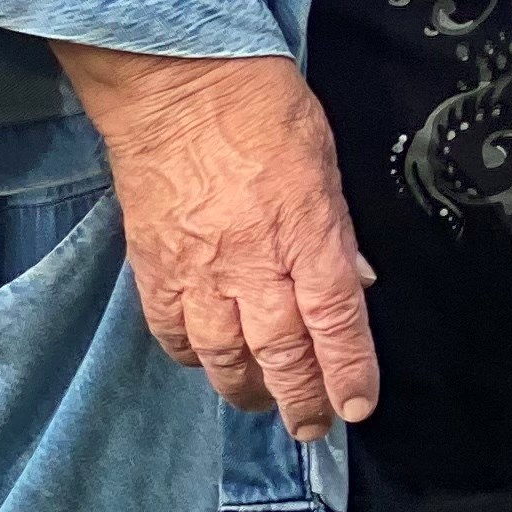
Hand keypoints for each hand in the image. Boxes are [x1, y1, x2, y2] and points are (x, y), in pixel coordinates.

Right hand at [52, 47, 376, 438]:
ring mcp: (198, 270)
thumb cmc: (261, 108)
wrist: (176, 87)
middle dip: (302, 398)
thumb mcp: (325, 159)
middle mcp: (252, 262)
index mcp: (305, 231)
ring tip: (266, 404)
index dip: (349, 369)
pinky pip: (173, 332)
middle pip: (281, 352)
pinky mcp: (153, 268)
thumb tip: (356, 282)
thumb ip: (338, 230)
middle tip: (314, 424)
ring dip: (247, 390)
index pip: (336, 318)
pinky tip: (209, 363)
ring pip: (223, 356)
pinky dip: (193, 357)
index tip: (358, 405)